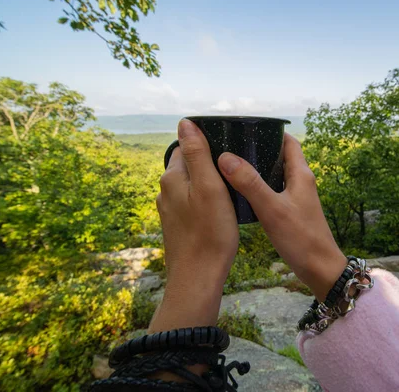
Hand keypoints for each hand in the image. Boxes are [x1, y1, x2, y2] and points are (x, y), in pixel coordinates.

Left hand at [150, 119, 238, 332]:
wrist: (198, 277)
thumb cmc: (210, 232)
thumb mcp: (209, 187)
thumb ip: (197, 154)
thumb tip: (185, 123)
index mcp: (172, 178)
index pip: (185, 148)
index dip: (206, 146)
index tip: (227, 151)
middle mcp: (165, 192)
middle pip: (188, 167)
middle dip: (207, 165)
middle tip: (233, 171)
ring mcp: (170, 211)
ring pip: (190, 187)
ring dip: (207, 185)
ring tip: (230, 190)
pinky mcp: (177, 227)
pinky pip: (191, 204)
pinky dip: (205, 202)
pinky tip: (220, 211)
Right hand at [217, 133, 345, 301]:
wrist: (320, 269)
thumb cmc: (301, 238)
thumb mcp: (272, 209)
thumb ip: (250, 183)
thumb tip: (226, 157)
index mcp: (301, 174)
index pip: (289, 142)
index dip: (270, 132)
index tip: (247, 128)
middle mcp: (301, 182)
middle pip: (280, 156)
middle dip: (259, 149)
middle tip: (233, 147)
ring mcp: (297, 198)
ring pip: (276, 175)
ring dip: (257, 169)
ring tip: (232, 167)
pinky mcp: (291, 212)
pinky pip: (273, 192)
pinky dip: (259, 188)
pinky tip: (242, 194)